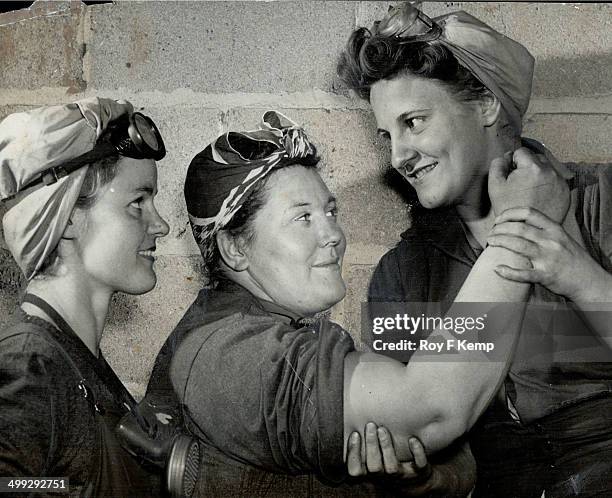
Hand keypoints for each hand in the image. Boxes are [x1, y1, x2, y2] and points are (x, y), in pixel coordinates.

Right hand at [346, 422, 430, 479]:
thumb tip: (351, 412)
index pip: (355, 470)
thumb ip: (364, 439)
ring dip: (386, 448)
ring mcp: (402, 475)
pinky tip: (412, 439)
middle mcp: (384, 476)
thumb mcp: (374, 453)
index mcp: (370, 471)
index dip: (353, 454)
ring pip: (392, 468)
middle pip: (373, 467)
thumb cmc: (388, 458)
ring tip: (383, 429)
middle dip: (371, 445)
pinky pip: (419, 465)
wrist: (417, 478)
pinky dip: (416, 452)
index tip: (355, 433)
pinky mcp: (420, 472)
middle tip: (370, 425)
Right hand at [488, 148, 568, 222]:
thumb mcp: (495, 185)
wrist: (526, 231)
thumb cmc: (508, 209)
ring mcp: (560, 183)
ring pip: (547, 169)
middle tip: (519, 183)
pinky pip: (555, 181)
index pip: (522, 152)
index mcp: (533, 167)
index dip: (512, 161)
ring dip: (538, 175)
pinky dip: (547, 185)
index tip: (510, 174)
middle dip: (527, 166)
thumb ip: (498, 164)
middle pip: (536, 158)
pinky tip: (538, 197)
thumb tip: (506, 156)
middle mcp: (551, 171)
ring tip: (529, 191)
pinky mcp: (566, 193)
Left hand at [488, 207, 608, 300]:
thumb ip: (542, 229)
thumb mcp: (560, 237)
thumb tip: (517, 222)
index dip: (509, 214)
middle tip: (491, 233)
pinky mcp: (545, 276)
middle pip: (519, 229)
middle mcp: (551, 241)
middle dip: (500, 229)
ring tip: (490, 242)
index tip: (498, 219)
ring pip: (518, 245)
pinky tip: (497, 269)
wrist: (588, 280)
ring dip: (500, 242)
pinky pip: (523, 273)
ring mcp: (548, 258)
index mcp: (554, 229)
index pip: (528, 213)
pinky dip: (508, 272)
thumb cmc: (570, 257)